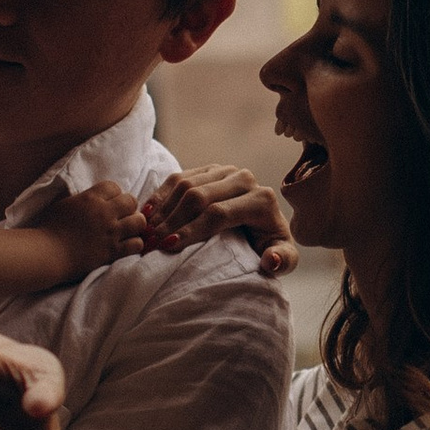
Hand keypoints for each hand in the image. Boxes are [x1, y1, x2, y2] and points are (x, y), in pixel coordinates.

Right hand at [49, 178, 148, 276]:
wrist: (47, 253)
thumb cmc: (50, 228)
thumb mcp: (65, 204)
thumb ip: (83, 198)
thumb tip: (94, 197)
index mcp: (91, 198)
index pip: (114, 186)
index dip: (113, 194)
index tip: (109, 202)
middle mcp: (105, 213)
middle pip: (131, 201)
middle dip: (127, 207)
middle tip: (120, 216)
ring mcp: (111, 233)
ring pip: (139, 222)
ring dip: (134, 224)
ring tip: (127, 230)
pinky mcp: (113, 252)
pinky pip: (137, 244)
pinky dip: (134, 243)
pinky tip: (126, 245)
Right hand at [139, 164, 299, 276]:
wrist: (262, 224)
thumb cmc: (269, 245)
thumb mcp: (283, 257)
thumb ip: (283, 260)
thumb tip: (270, 260)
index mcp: (262, 199)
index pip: (219, 214)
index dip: (191, 230)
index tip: (168, 247)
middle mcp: (244, 178)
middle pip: (199, 197)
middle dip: (172, 222)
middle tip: (150, 242)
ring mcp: (224, 170)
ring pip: (186, 185)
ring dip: (163, 210)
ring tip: (146, 232)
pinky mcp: (207, 169)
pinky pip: (178, 178)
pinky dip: (160, 196)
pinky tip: (147, 215)